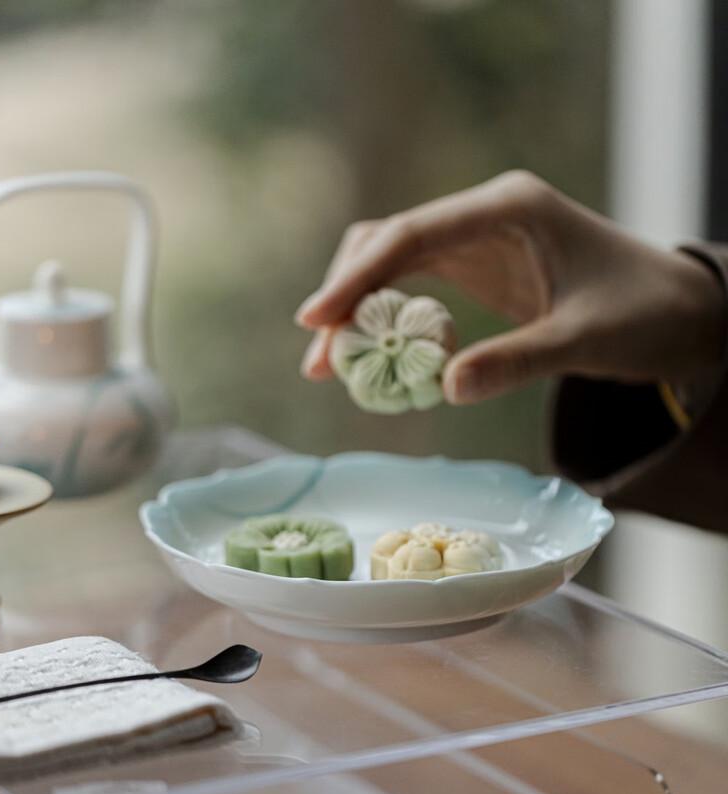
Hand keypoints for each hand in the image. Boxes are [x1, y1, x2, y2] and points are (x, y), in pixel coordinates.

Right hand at [296, 171, 725, 403]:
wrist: (677, 309)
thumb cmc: (644, 314)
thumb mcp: (586, 340)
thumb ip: (518, 360)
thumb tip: (446, 388)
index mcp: (508, 208)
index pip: (410, 234)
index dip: (355, 277)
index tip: (314, 320)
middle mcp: (482, 214)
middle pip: (386, 241)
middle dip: (346, 296)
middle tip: (321, 359)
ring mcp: (476, 237)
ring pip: (391, 260)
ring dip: (356, 308)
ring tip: (331, 364)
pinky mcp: (475, 264)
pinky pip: (413, 284)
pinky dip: (385, 317)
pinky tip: (373, 354)